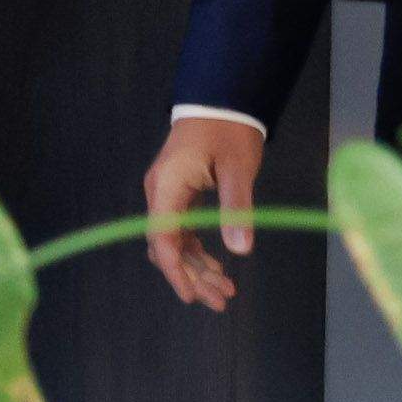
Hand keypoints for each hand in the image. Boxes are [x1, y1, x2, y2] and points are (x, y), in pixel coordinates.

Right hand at [143, 114, 262, 311]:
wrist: (221, 102)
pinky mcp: (179, 194)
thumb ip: (236, 208)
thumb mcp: (237, 169)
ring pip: (175, 242)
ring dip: (197, 267)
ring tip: (225, 291)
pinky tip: (218, 268)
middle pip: (167, 245)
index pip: (162, 237)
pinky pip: (182, 231)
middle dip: (192, 275)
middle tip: (222, 300)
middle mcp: (160, 193)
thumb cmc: (228, 131)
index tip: (192, 295)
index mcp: (167, 186)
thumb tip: (240, 250)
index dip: (175, 270)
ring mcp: (168, 194)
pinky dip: (198, 251)